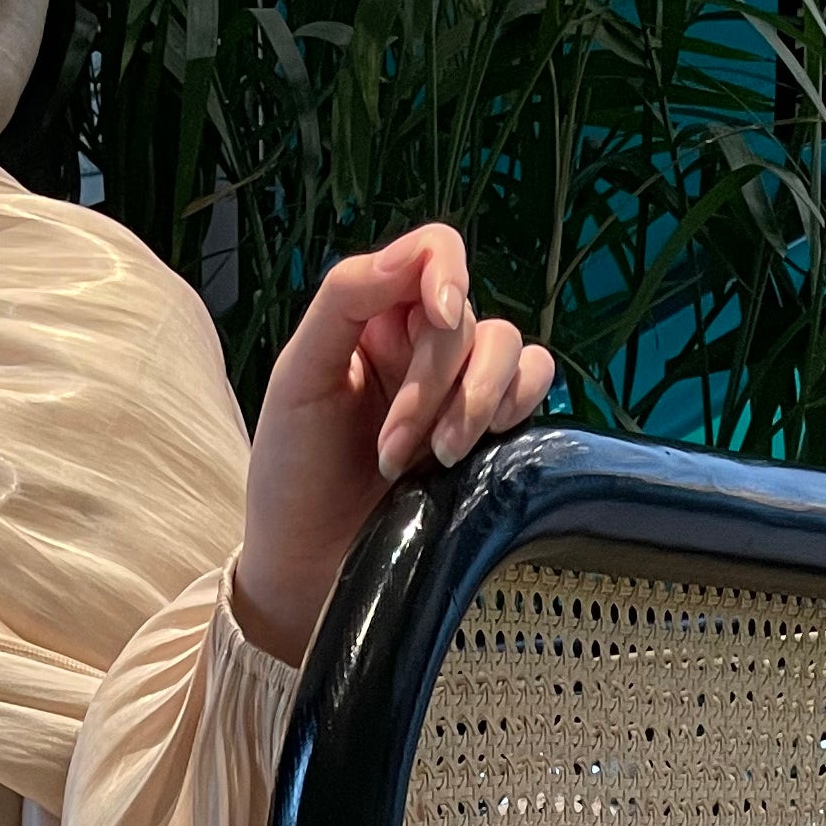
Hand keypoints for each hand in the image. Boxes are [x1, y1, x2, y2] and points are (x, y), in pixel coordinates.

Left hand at [231, 224, 556, 668]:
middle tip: (393, 448)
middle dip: (433, 382)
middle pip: (467, 318)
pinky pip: (533, 386)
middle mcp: (422, 344)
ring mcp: (458, 388)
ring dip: (476, 402)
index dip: (446, 272)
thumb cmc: (292, 478)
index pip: (431, 253)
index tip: (439, 315)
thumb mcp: (298, 379)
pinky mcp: (489, 433)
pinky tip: (474, 448)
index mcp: (374, 317)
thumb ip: (345, 300)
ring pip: (509, 347)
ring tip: (434, 460)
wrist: (308, 571)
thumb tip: (413, 255)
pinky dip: (516, 405)